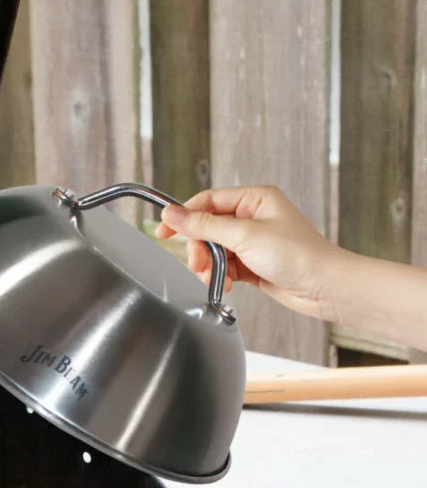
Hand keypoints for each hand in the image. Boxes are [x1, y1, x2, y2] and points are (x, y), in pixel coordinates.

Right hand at [154, 185, 341, 321]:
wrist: (323, 287)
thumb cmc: (298, 256)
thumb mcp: (245, 236)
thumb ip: (205, 225)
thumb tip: (173, 213)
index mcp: (254, 199)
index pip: (208, 201)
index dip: (184, 216)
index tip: (164, 230)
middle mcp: (252, 217)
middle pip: (207, 228)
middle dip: (199, 248)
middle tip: (198, 264)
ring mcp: (252, 241)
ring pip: (213, 249)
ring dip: (209, 265)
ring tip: (214, 277)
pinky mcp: (252, 262)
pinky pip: (224, 266)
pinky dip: (220, 276)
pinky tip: (226, 284)